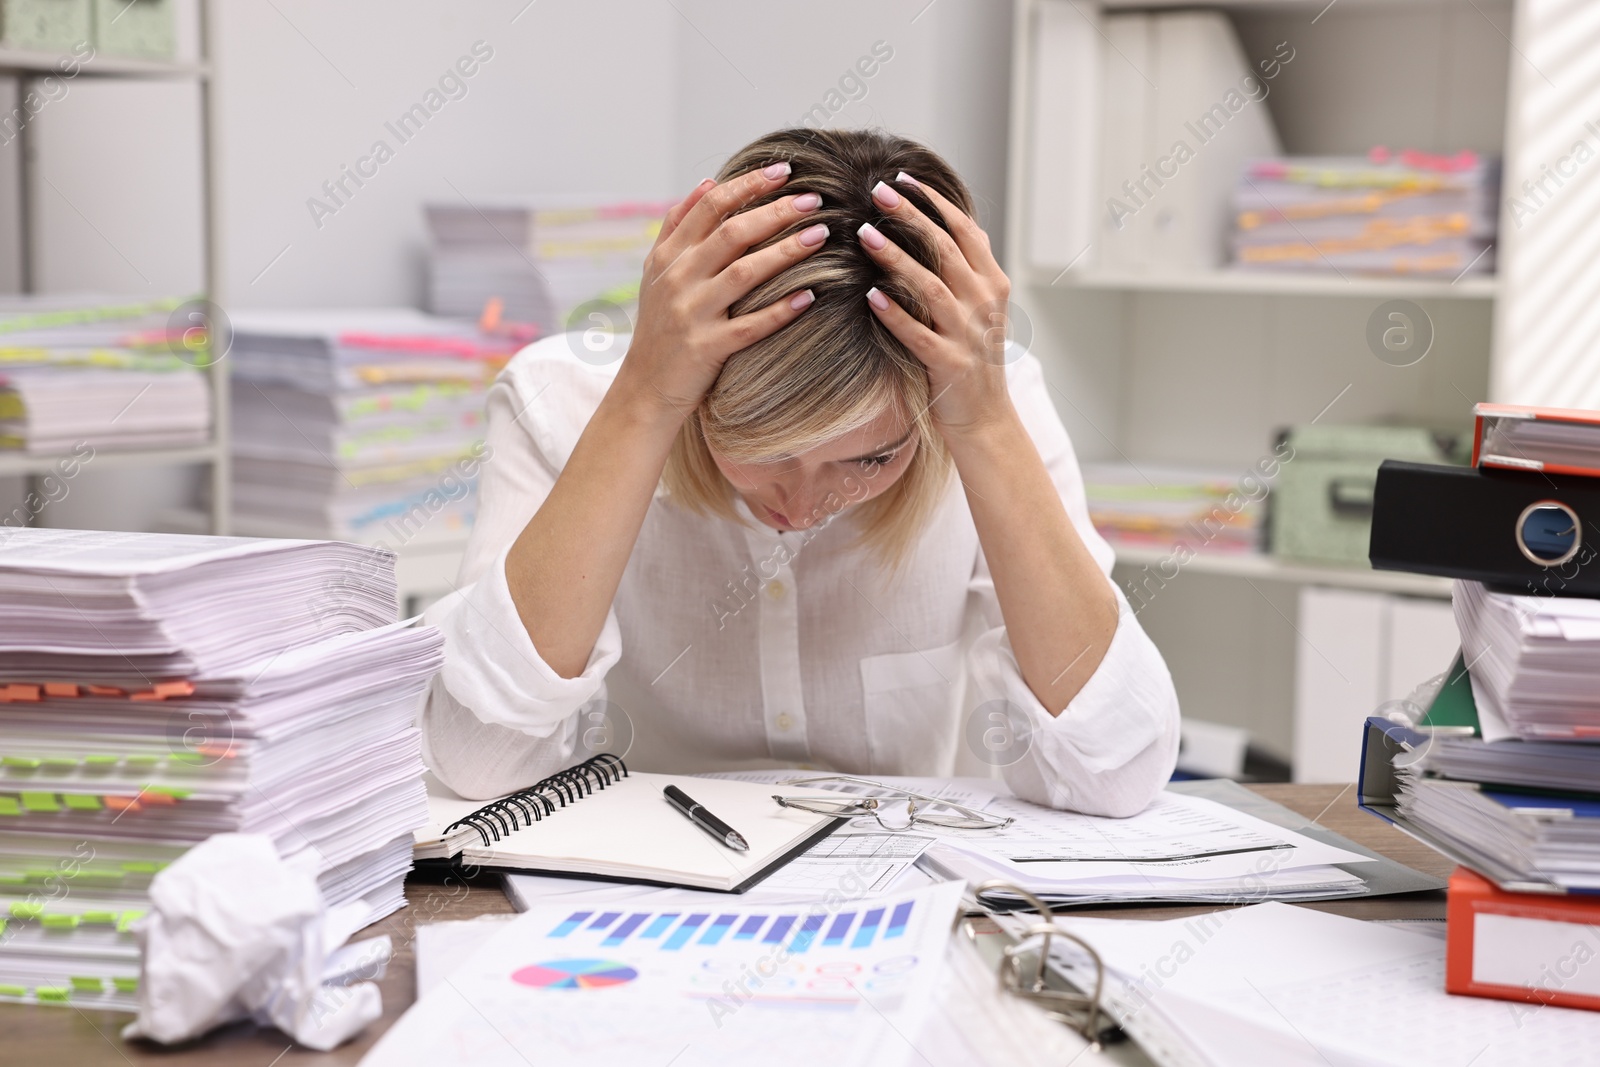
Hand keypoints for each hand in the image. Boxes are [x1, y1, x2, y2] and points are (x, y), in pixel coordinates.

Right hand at [614, 163, 828, 419]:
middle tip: (814, 200)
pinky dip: (780, 310)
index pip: (709, 206)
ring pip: (744, 274)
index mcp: (669, 256)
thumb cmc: (659, 326)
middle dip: (775, 211)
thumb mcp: (656, 272)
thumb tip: (707, 181)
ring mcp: (691, 314)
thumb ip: (678, 225)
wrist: (643, 389)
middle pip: (731, 233)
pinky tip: (810, 296)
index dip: (748, 184)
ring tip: (821, 235)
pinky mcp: (706, 349)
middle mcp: (678, 279)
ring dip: (785, 251)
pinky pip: (749, 326)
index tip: (784, 171)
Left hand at [856, 174, 1016, 439]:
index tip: (902, 179)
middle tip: (877, 193)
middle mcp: (984, 302)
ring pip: (931, 285)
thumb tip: (929, 225)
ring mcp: (968, 333)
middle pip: (946, 248)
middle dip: (911, 216)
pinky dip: (895, 314)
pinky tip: (871, 297)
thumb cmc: (970, 357)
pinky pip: (918, 334)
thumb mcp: (976, 307)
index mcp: (992, 283)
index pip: (964, 229)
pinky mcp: (950, 364)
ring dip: (897, 257)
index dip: (933, 202)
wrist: (985, 417)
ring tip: (866, 235)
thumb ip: (960, 270)